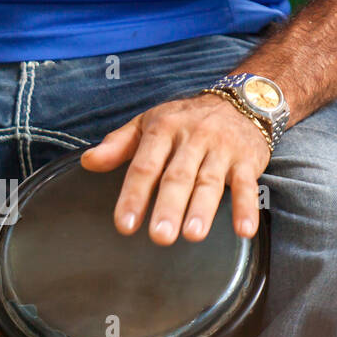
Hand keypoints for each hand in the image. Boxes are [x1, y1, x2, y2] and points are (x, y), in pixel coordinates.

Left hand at [81, 92, 270, 243]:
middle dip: (168, 206)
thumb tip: (88, 162)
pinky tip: (243, 231)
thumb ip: (118, 145)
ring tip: (192, 234)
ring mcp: (221, 150)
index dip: (134, 195)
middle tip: (160, 236)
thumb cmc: (185, 119)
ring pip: (210, 182)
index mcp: (163, 130)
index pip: (145, 166)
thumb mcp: (148, 124)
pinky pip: (248, 186)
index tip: (125, 224)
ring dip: (202, 209)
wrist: (241, 100)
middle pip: (178, 177)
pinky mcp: (247, 161)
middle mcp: (192, 139)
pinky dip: (247, 208)